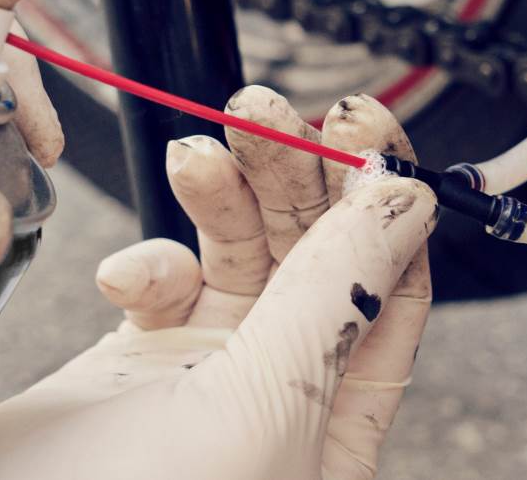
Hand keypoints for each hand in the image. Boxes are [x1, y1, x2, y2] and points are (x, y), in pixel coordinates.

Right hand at [0, 87, 435, 479]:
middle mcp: (281, 389)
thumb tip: (402, 203)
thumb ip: (331, 301)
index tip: (359, 124)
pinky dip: (147, 259)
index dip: (382, 194)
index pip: (390, 280)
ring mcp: (206, 372)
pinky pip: (162, 279)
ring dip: (223, 189)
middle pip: (314, 250)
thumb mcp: (263, 407)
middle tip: (261, 112)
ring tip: (197, 148)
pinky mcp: (135, 362)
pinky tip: (124, 275)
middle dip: (292, 170)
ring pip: (240, 249)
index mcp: (339, 414)